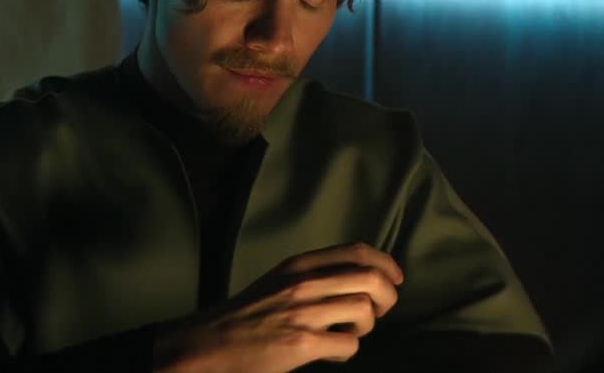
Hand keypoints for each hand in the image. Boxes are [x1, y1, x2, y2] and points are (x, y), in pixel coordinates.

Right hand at [154, 242, 404, 372]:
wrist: (208, 343)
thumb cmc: (246, 315)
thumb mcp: (279, 279)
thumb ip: (314, 275)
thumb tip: (356, 281)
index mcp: (299, 265)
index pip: (357, 252)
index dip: (385, 264)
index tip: (395, 278)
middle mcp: (304, 283)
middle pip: (371, 279)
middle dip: (387, 297)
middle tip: (379, 312)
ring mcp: (304, 313)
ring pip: (365, 311)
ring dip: (366, 327)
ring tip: (348, 333)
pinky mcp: (302, 344)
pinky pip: (350, 345)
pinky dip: (348, 351)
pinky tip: (332, 352)